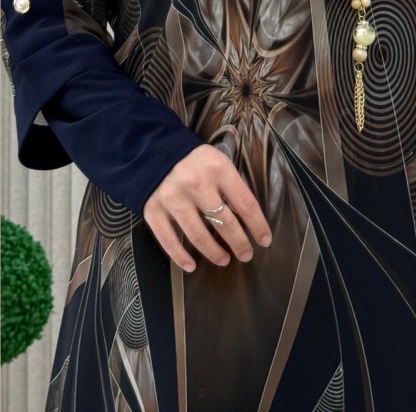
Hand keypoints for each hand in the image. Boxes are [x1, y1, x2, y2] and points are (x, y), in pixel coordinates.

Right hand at [143, 144, 272, 272]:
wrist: (150, 148)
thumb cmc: (192, 159)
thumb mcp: (216, 161)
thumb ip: (230, 185)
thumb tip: (246, 218)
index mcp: (217, 168)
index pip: (245, 203)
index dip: (258, 226)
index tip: (264, 241)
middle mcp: (195, 183)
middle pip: (225, 222)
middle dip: (239, 243)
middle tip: (246, 255)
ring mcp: (172, 197)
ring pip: (198, 235)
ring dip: (214, 252)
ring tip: (224, 260)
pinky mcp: (153, 209)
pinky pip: (168, 239)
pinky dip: (180, 256)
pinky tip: (191, 266)